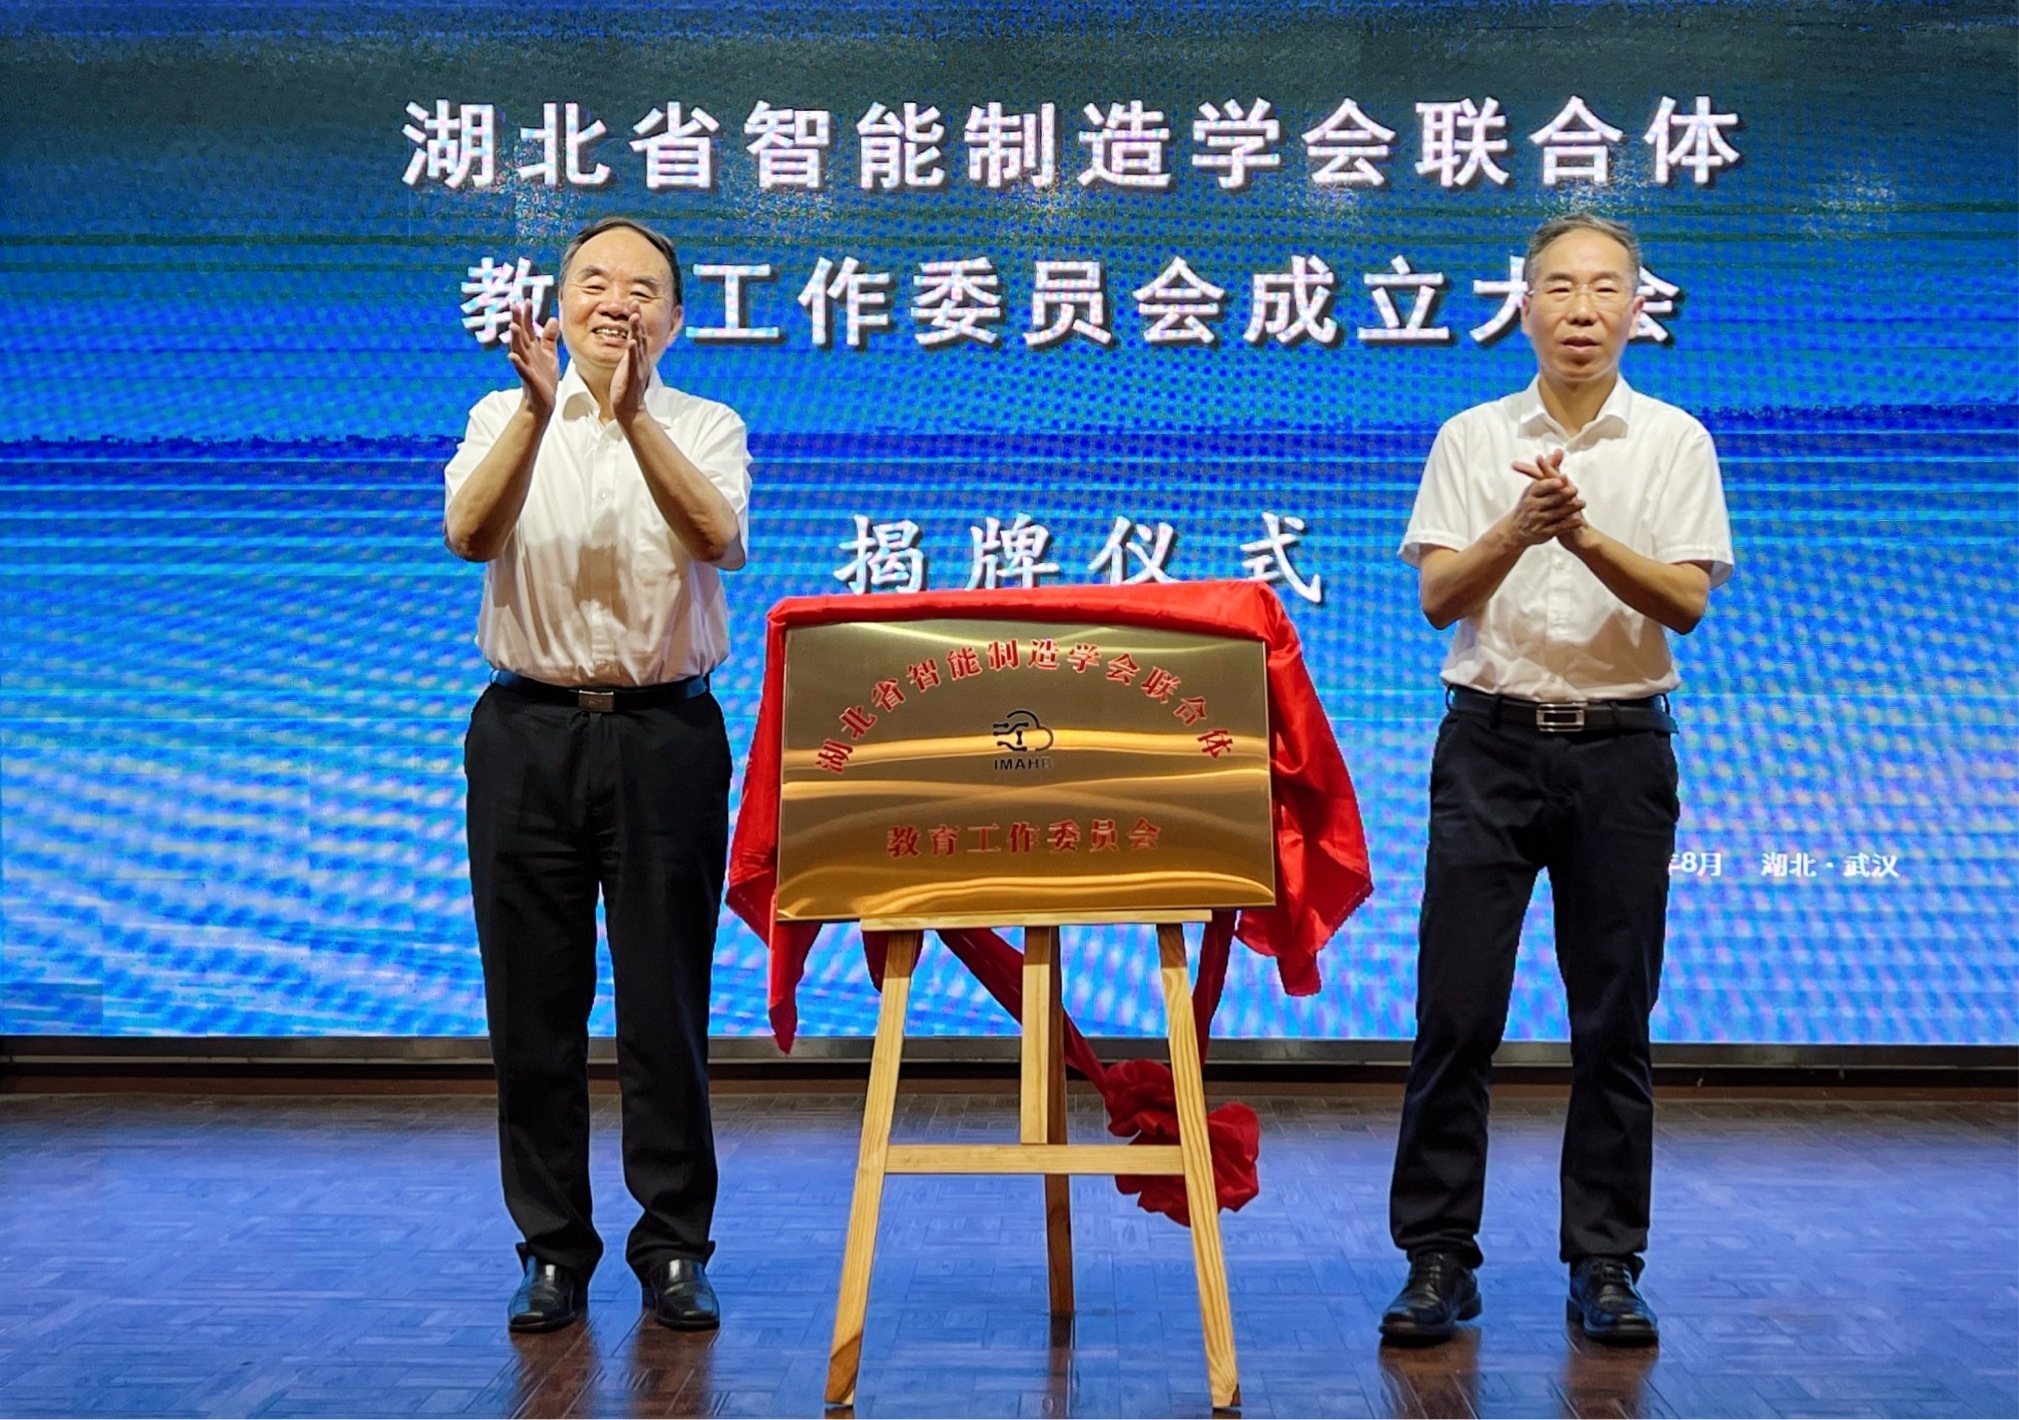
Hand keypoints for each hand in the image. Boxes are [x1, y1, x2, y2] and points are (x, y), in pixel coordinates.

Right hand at [506, 301, 559, 419]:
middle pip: (521, 335)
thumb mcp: (550, 355)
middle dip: (518, 320)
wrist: (543, 401)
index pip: (529, 328)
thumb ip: (549, 338)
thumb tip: (553, 319)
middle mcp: (527, 355)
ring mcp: (526, 366)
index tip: (527, 300)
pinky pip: (522, 370)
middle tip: (514, 305)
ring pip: (519, 349)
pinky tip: (512, 356)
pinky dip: (517, 363)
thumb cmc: (544, 378)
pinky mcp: (529, 379)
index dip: (528, 315)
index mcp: (532, 348)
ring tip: (513, 326)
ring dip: (515, 338)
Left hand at [611, 305, 651, 425]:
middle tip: (634, 303)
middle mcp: (640, 360)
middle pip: (640, 335)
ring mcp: (637, 368)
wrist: (629, 409)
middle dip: (637, 318)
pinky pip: (632, 362)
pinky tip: (631, 341)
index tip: (633, 303)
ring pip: (637, 346)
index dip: (636, 318)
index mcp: (638, 357)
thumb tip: (630, 340)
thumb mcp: (628, 366)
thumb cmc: (626, 388)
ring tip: (634, 317)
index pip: (638, 333)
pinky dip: (632, 351)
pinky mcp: (632, 377)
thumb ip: (630, 353)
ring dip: (636, 330)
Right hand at [1506, 448, 1585, 546]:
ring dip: (1570, 508)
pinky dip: (1569, 524)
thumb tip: (1559, 451)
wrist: (1515, 531)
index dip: (1551, 484)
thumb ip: (1549, 468)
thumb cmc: (1528, 504)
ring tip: (1582, 503)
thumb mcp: (1535, 486)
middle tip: (1575, 490)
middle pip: (1551, 500)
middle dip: (1564, 495)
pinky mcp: (1543, 533)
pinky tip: (1579, 521)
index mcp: (1530, 495)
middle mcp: (1532, 507)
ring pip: (1557, 513)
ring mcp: (1537, 521)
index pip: (1540, 487)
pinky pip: (1559, 528)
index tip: (1562, 479)